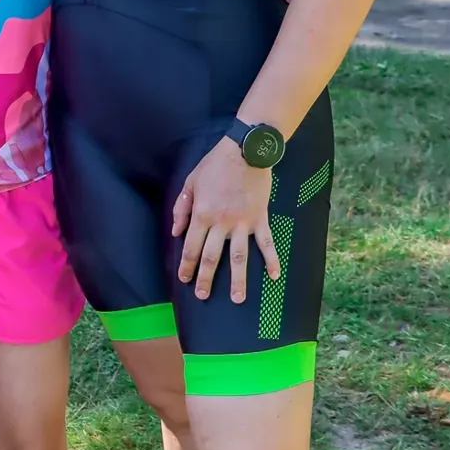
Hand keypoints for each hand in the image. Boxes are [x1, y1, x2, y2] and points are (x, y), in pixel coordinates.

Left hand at [172, 137, 279, 303]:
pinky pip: (266, 242)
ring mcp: (243, 222)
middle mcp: (221, 223)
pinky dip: (271, 259)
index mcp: (202, 214)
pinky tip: (274, 276)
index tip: (184, 279)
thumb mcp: (190, 183)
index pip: (191, 247)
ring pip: (239, 257)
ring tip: (237, 299)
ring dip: (238, 280)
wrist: (246, 150)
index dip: (186, 265)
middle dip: (206, 278)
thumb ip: (181, 209)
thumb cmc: (215, 165)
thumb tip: (175, 233)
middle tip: (203, 295)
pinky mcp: (260, 218)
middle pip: (212, 257)